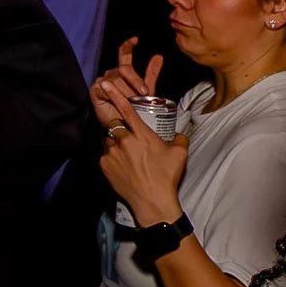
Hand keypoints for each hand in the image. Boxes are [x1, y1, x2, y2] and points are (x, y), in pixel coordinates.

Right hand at [89, 36, 164, 130]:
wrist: (126, 127)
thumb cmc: (136, 110)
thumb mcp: (146, 91)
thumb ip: (151, 74)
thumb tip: (158, 56)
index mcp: (123, 72)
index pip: (124, 55)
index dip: (128, 46)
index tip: (136, 39)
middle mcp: (111, 74)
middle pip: (124, 69)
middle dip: (136, 81)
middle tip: (144, 93)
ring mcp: (102, 82)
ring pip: (117, 79)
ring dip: (127, 92)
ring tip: (132, 103)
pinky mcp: (95, 90)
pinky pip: (107, 87)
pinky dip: (116, 94)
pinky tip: (118, 100)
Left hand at [99, 95, 186, 226]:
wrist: (152, 201)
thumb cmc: (167, 177)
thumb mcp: (180, 154)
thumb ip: (180, 137)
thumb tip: (180, 132)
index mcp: (142, 135)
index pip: (126, 110)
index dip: (115, 95)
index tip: (105, 84)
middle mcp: (124, 142)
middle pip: (115, 125)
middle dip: (119, 127)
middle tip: (128, 137)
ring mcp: (112, 154)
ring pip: (110, 140)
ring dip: (116, 143)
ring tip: (128, 156)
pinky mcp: (105, 166)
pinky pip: (106, 155)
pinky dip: (113, 157)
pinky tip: (124, 167)